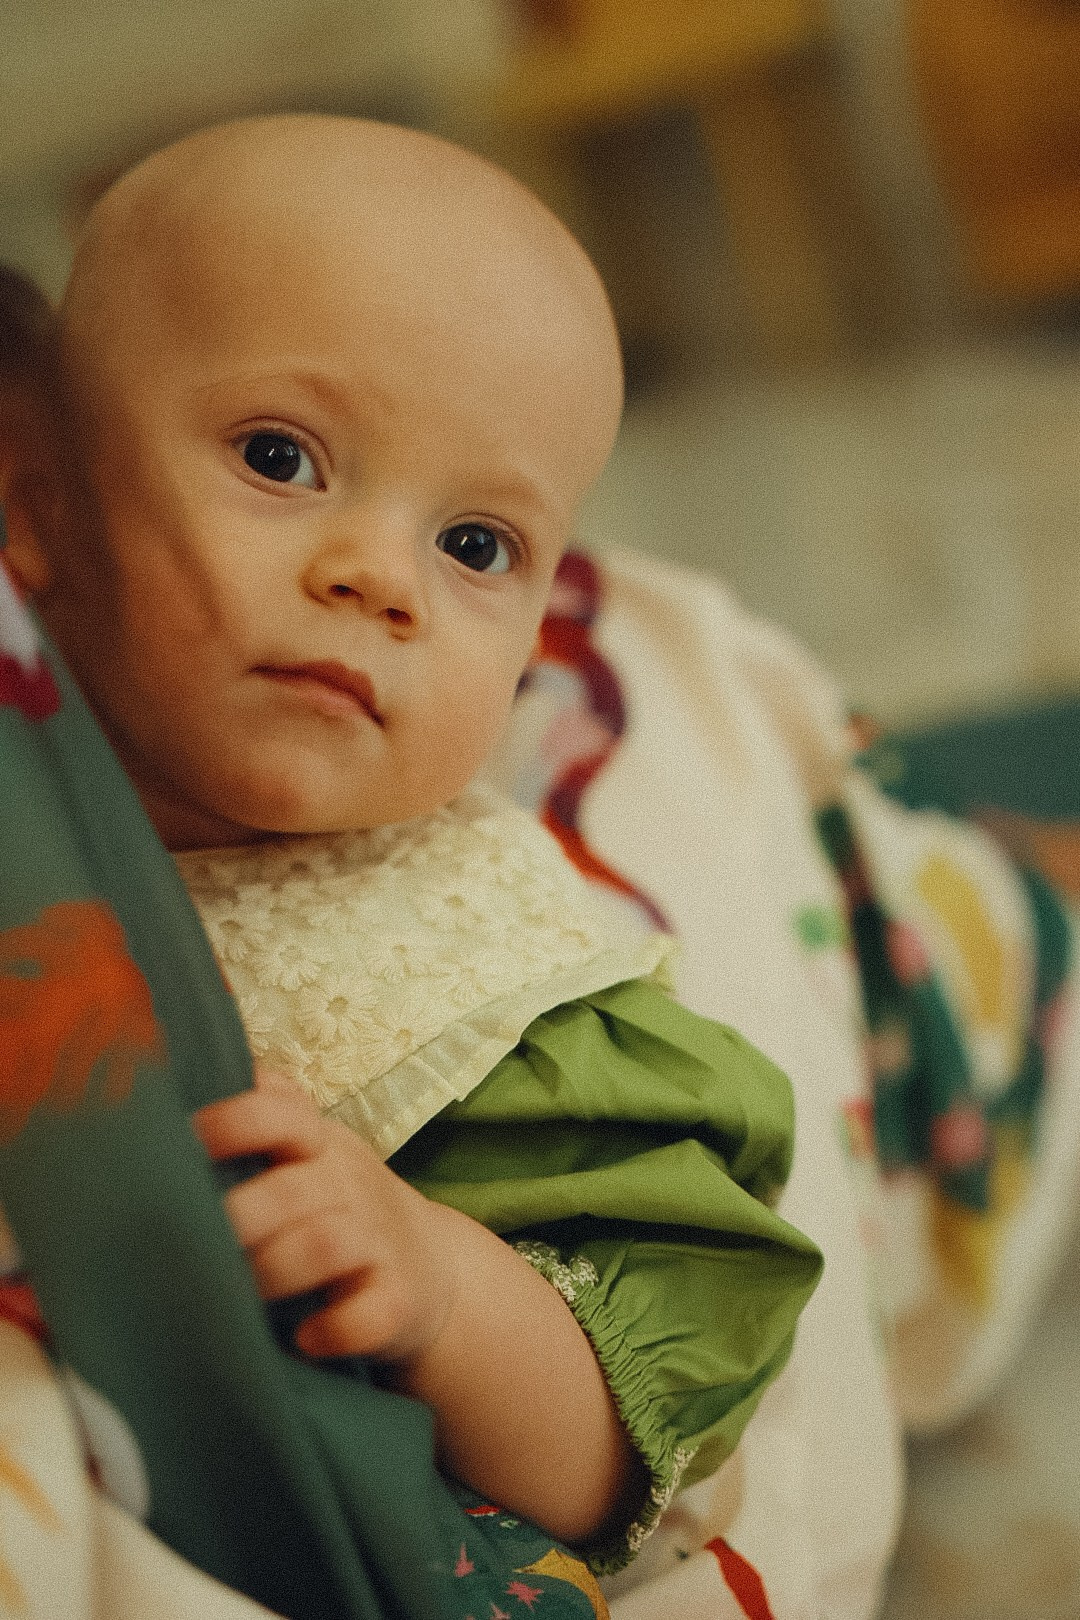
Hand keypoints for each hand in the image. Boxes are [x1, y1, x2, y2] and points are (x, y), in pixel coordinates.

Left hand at [192, 1066, 452, 1364]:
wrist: (432, 1271)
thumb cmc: (337, 1209)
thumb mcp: (308, 1157)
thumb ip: (255, 1129)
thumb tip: (158, 1113)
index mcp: (318, 1145)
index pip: (282, 1112)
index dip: (234, 1122)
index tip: (187, 1144)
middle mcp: (348, 1184)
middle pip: (292, 1188)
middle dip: (239, 1217)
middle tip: (198, 1247)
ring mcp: (377, 1242)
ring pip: (326, 1245)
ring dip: (275, 1271)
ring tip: (242, 1295)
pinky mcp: (397, 1301)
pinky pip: (370, 1314)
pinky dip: (335, 1328)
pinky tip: (305, 1339)